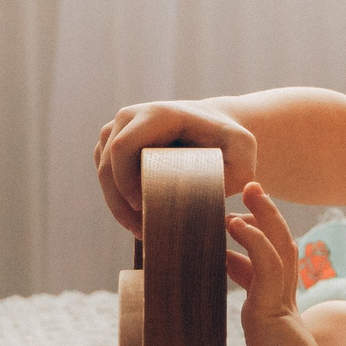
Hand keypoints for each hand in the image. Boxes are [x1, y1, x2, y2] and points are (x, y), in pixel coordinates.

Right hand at [94, 100, 256, 235]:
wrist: (217, 129)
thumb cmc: (231, 143)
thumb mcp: (244, 154)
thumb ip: (238, 175)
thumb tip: (218, 202)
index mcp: (157, 115)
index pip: (123, 147)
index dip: (124, 181)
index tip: (142, 208)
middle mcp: (131, 116)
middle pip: (107, 163)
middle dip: (119, 201)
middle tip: (142, 230)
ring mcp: (118, 129)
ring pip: (102, 170)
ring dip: (116, 203)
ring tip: (141, 229)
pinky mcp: (113, 144)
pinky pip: (105, 173)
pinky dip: (115, 198)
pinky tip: (135, 219)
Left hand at [208, 184, 327, 345]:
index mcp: (281, 324)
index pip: (266, 281)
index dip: (247, 260)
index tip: (226, 248)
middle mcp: (283, 306)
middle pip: (279, 249)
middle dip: (264, 221)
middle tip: (248, 194)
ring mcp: (281, 300)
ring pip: (276, 243)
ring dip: (263, 214)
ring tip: (250, 187)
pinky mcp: (276, 300)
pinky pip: (266, 257)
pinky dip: (254, 236)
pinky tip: (238, 221)